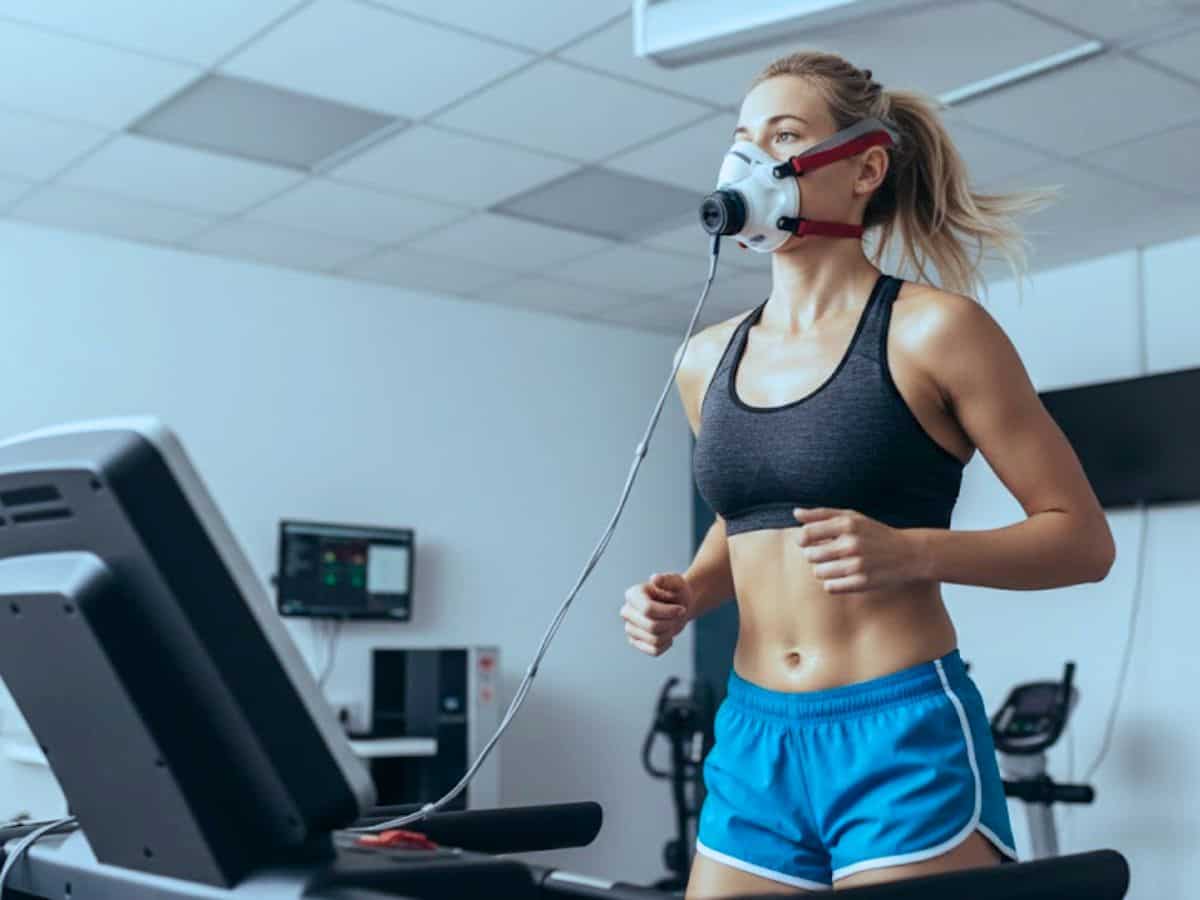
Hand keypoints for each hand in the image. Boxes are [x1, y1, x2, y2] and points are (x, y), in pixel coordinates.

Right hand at [620, 572, 693, 656]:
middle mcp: (627, 611)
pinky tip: (668, 634)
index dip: (668, 612)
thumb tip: (655, 578)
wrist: (679, 605)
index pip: (648, 610)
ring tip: (672, 623)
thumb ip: (668, 580)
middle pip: (652, 627)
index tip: (682, 609)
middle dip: (671, 623)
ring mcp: (629, 628)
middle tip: (678, 616)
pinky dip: (667, 644)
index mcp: (633, 594)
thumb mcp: (677, 583)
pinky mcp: (635, 641)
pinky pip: (654, 650)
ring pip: (654, 640)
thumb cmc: (677, 592)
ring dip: (670, 633)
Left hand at [792, 507, 926, 594]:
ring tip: (835, 564)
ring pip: (818, 572)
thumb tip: (795, 513)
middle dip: (812, 554)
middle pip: (809, 555)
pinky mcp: (861, 583)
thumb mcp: (852, 518)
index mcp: (847, 525)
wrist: (908, 554)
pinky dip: (832, 582)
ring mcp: (857, 565)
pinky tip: (842, 575)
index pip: (806, 534)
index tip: (806, 541)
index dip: (801, 538)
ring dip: (822, 569)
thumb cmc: (874, 533)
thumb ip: (822, 515)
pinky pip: (830, 587)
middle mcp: (851, 544)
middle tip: (825, 552)